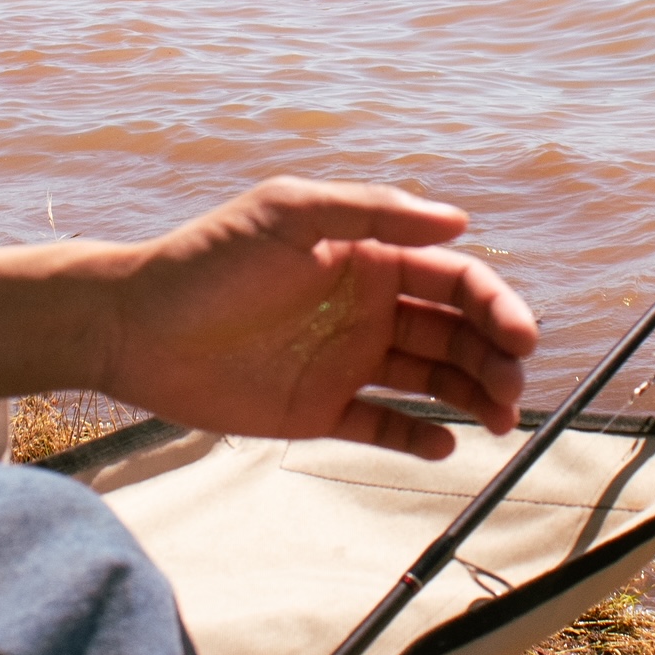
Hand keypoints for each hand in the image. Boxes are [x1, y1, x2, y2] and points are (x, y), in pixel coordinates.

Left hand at [0, 177, 537, 457]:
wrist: (134, 325)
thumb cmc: (208, 260)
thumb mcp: (289, 213)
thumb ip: (372, 211)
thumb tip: (459, 221)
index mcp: (368, 257)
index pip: (453, 279)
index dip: (495, 304)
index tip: (520, 336)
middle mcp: (367, 307)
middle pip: (454, 331)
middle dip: (495, 356)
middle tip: (512, 387)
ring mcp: (347, 360)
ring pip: (432, 378)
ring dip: (472, 394)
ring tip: (496, 419)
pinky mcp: (320, 409)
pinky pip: (384, 425)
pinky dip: (419, 435)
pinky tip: (444, 443)